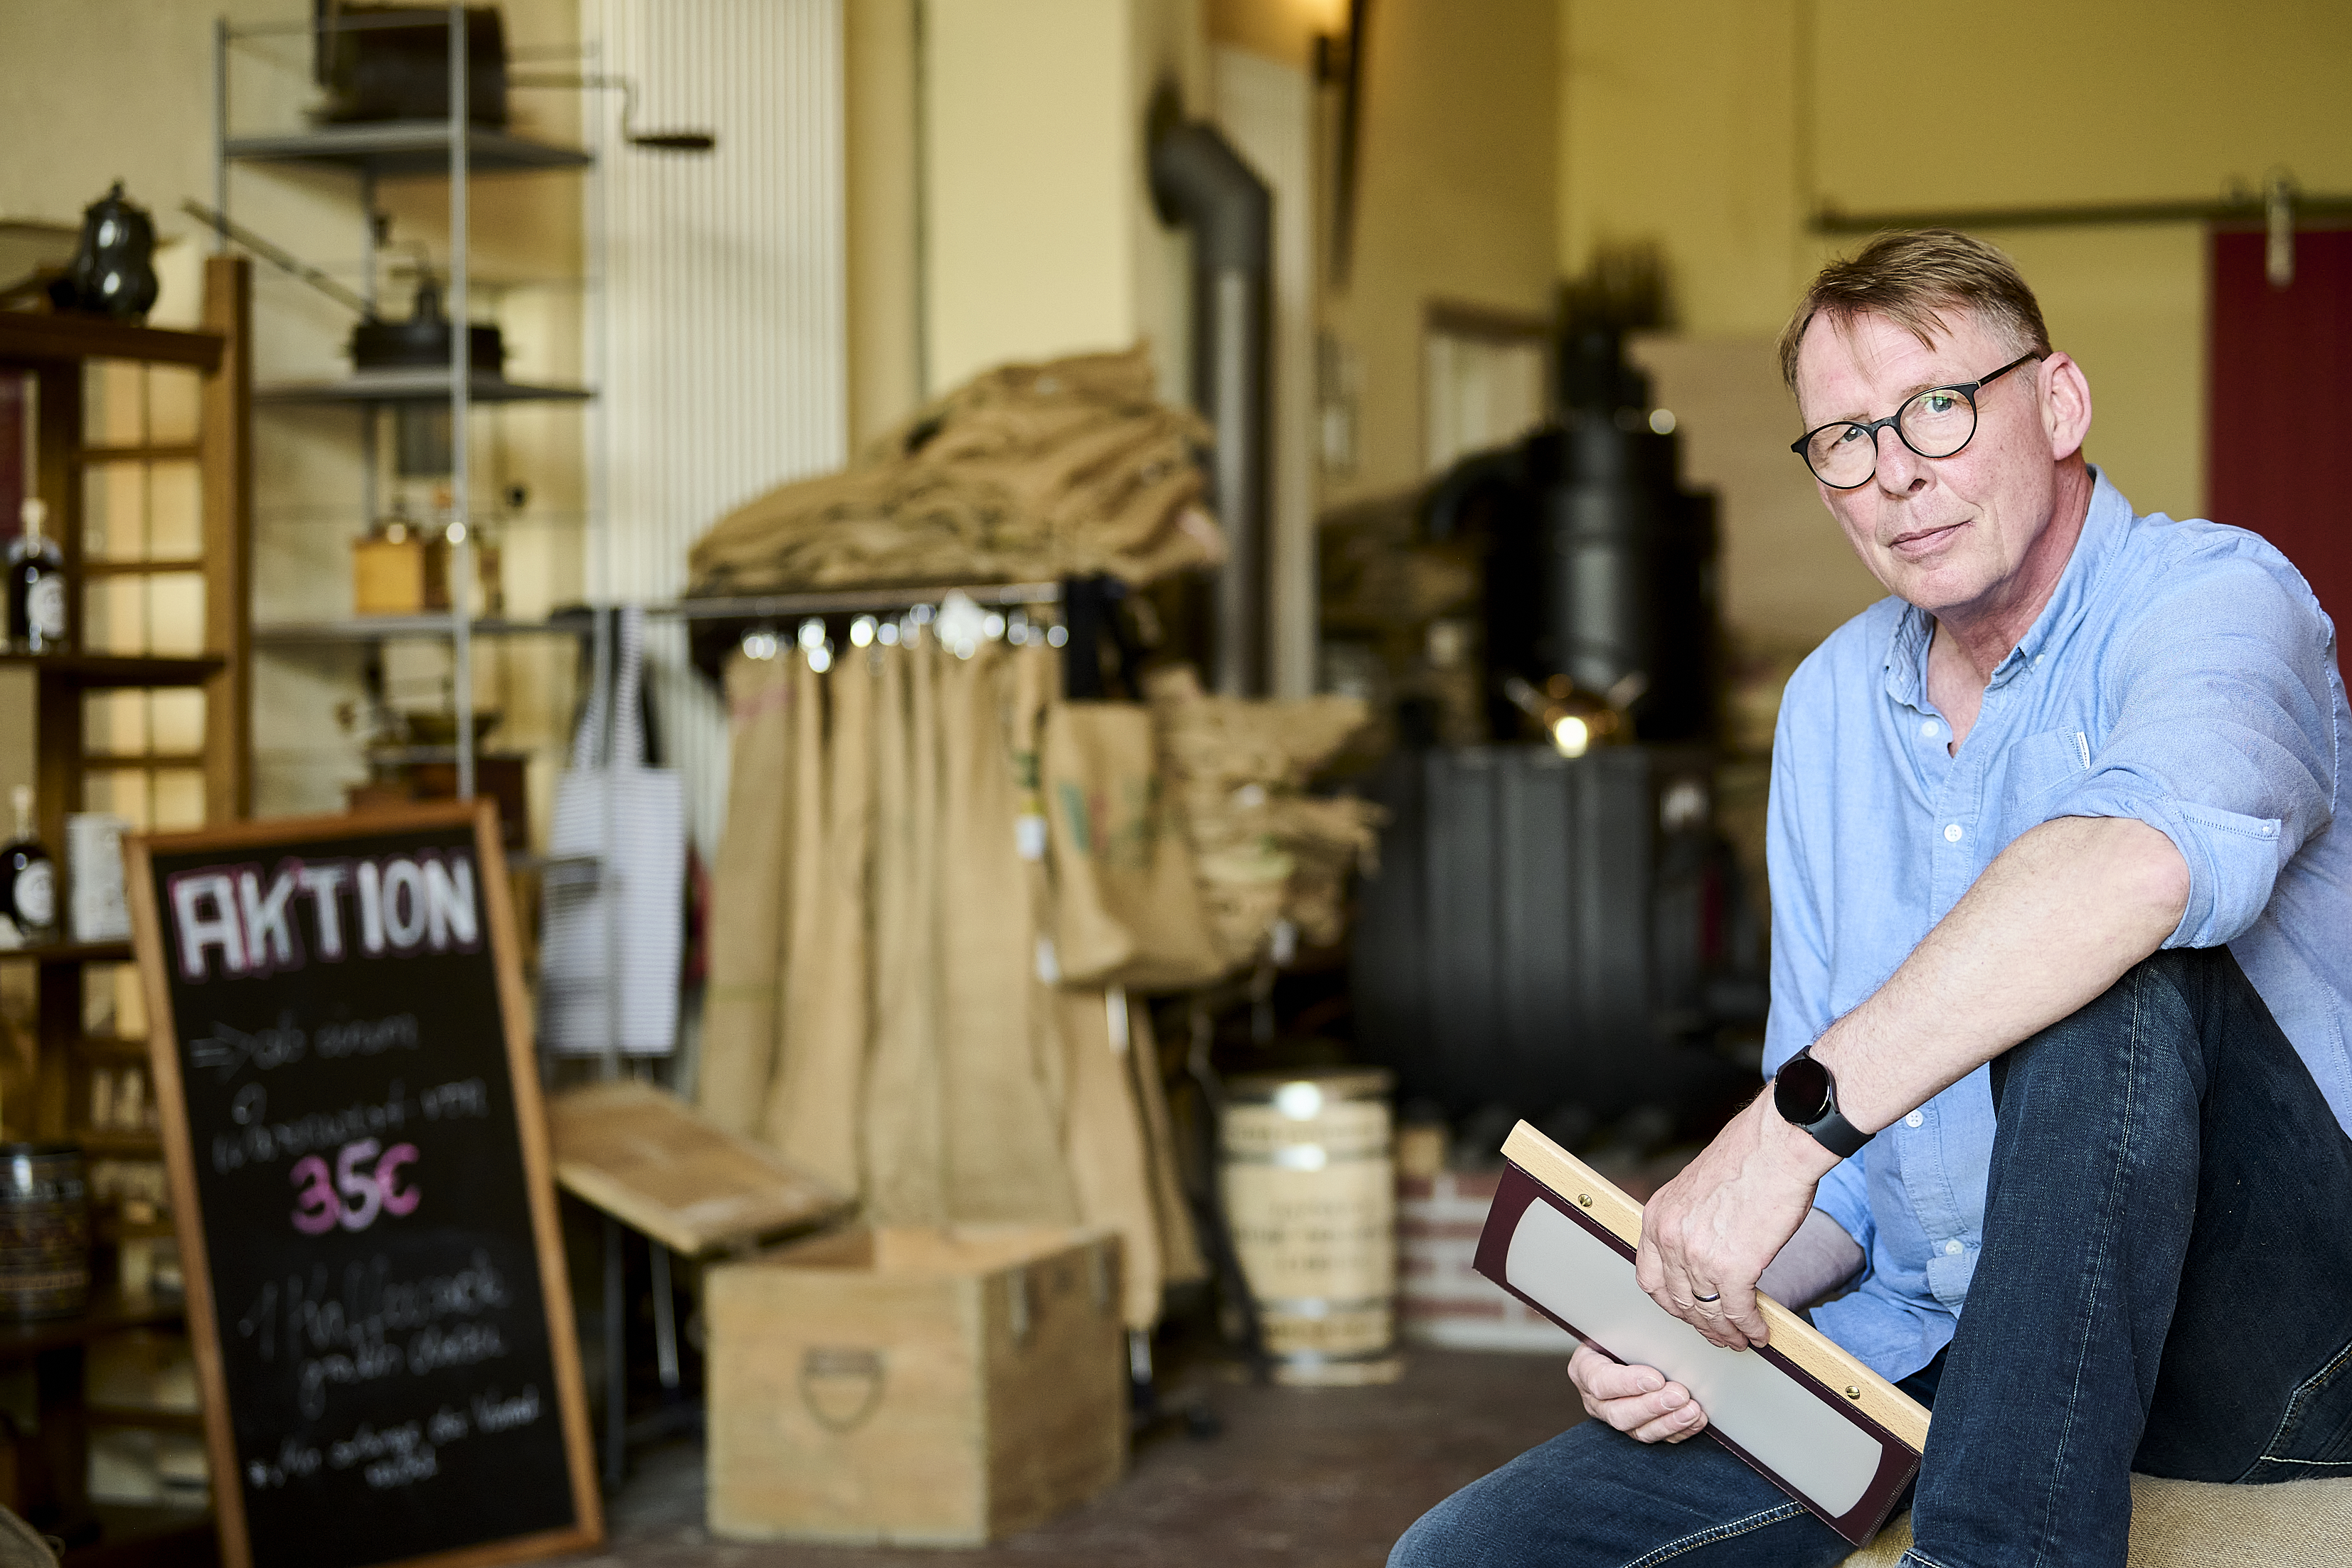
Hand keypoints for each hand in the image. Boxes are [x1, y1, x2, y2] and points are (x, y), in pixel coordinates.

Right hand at [1568, 1342, 1708, 1442]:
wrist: (1625, 1347)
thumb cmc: (1621, 1335)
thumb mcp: (1617, 1328)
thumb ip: (1631, 1335)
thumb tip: (1658, 1335)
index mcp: (1584, 1370)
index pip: (1601, 1382)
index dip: (1628, 1384)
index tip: (1656, 1379)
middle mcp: (1596, 1400)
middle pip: (1619, 1414)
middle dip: (1652, 1406)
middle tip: (1678, 1395)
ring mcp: (1616, 1417)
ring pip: (1639, 1431)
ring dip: (1669, 1422)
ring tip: (1692, 1410)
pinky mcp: (1637, 1429)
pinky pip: (1658, 1438)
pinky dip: (1679, 1431)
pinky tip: (1695, 1420)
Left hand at [1635, 1092, 1836, 1348]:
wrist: (1777, 1145)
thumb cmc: (1747, 1158)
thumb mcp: (1695, 1189)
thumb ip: (1689, 1222)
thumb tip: (1702, 1251)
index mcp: (1657, 1216)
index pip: (1649, 1277)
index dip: (1669, 1302)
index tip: (1686, 1312)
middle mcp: (1669, 1238)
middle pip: (1677, 1300)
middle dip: (1699, 1323)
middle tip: (1717, 1334)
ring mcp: (1698, 1255)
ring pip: (1707, 1311)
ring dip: (1725, 1332)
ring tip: (1741, 1339)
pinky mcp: (1734, 1268)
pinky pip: (1737, 1311)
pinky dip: (1749, 1326)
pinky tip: (1760, 1332)